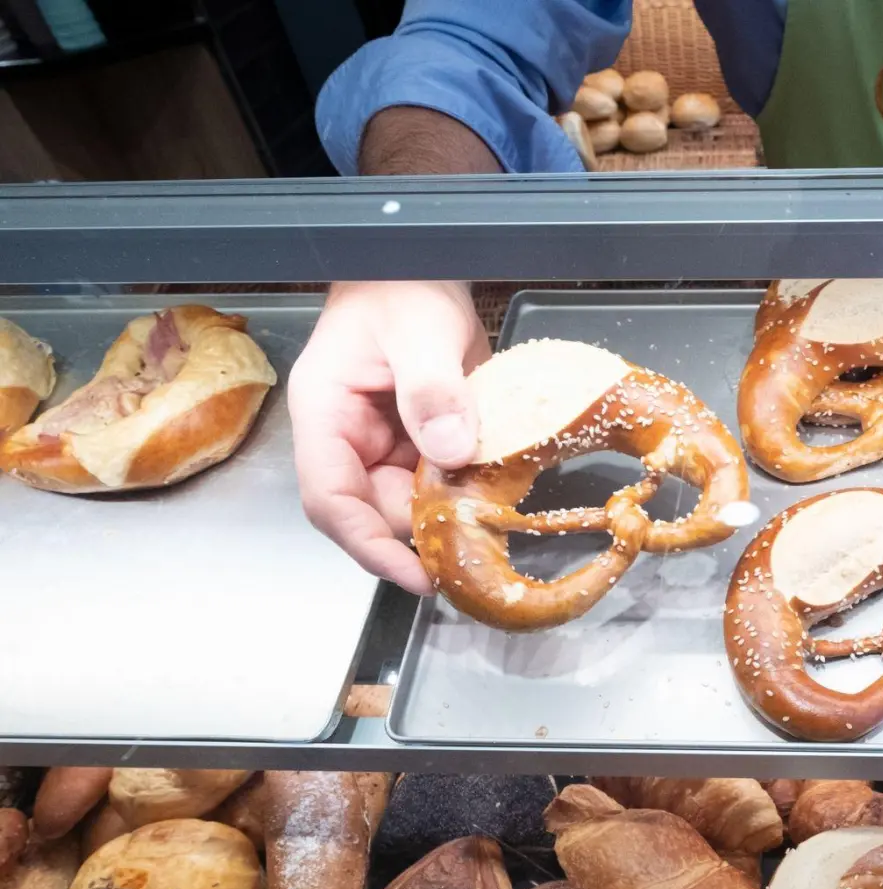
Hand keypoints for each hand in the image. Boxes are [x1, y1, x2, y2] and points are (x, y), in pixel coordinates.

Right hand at [288, 281, 490, 592]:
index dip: (369, 546)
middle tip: (476, 551)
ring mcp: (385, 440)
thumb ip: (432, 389)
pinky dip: (466, 490)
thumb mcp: (419, 331)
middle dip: (421, 534)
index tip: (415, 575)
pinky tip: (498, 496)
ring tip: (493, 527)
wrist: (422, 261)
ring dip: (448, 514)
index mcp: (326, 416)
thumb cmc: (401, 284)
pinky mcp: (422, 436)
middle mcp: (350, 438)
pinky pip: (439, 478)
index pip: (331, 500)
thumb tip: (451, 450)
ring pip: (410, 500)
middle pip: (375, 511)